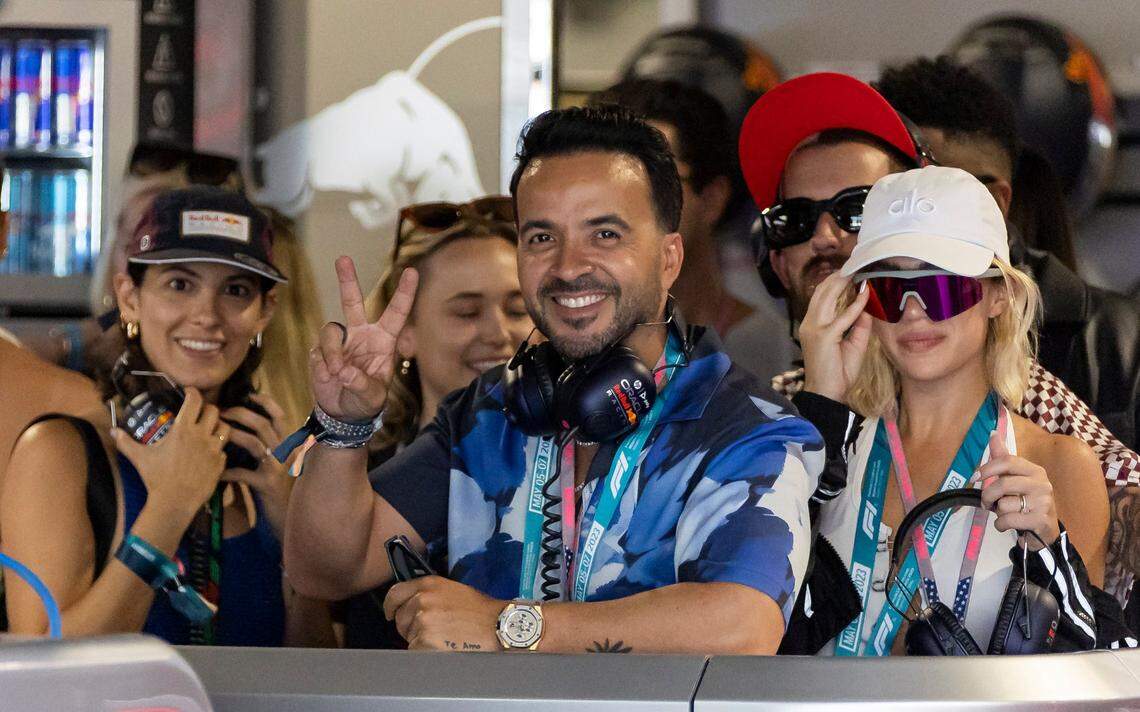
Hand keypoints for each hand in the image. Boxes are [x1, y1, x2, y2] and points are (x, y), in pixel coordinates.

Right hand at [111, 387, 229, 520]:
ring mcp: (214, 449)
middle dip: (207, 409)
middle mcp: (202, 435)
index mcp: (183, 429)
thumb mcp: (139, 458)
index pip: (195, 400)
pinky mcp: (221, 463)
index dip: (193, 392)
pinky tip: (208, 453)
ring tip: (209, 430)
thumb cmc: (156, 478)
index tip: (188, 393)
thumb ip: (125, 442)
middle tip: (199, 413)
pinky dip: (218, 449)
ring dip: (218, 426)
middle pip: (214, 410)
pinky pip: (224, 449)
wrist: (174, 502)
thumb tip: (112, 431)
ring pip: (225, 428)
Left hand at [220, 394, 293, 538]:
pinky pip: (243, 473)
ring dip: (232, 435)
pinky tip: (215, 473)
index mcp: (288, 445)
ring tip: (216, 433)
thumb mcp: (274, 465)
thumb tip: (237, 430)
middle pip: (264, 424)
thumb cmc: (278, 491)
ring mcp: (277, 468)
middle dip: (241, 414)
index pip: (281, 416)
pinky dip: (227, 472)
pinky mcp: (267, 485)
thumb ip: (263, 449)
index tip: (249, 395)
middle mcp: (286, 453)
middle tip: (221, 413)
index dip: (266, 403)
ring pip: (255, 442)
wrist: (288, 518)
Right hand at [310, 256, 417, 420]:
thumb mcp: (371, 397)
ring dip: (332, 354)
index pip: (396, 313)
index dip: (405, 293)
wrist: (342, 413)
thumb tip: (342, 370)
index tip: (412, 271)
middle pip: (352, 302)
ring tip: (336, 374)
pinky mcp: (321, 350)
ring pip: (331, 331)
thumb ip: (360, 384)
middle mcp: (362, 335)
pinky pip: (318, 350)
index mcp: (383, 341)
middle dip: (347, 280)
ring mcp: (341, 341)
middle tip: (343, 258)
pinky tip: (328, 379)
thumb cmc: (365, 402)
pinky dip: (322, 366)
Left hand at [383, 576, 500, 651]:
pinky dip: (425, 653)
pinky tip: (443, 649)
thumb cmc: (480, 610)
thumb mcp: (453, 590)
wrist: (497, 626)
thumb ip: (430, 594)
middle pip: (401, 618)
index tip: (391, 613)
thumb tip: (413, 604)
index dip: (391, 606)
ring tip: (443, 639)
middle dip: (411, 627)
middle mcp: (421, 600)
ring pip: (408, 637)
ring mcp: (422, 622)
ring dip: (419, 641)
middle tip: (433, 631)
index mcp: (428, 585)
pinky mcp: (425, 642)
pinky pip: (415, 651)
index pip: (395, 593)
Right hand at [800, 271, 871, 404]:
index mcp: (813, 325)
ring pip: (828, 298)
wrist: (827, 394)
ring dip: (843, 283)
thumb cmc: (838, 373)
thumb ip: (859, 326)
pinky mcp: (824, 337)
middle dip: (838, 276)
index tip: (850, 272)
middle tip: (854, 264)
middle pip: (822, 292)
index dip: (834, 283)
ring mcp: (814, 329)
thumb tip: (867, 308)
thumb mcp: (853, 345)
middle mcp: (810, 323)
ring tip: (856, 271)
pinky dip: (855, 305)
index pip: (821, 297)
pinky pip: (842, 317)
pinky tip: (865, 294)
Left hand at [979, 430, 1060, 549]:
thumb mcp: (1015, 477)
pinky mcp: (1041, 520)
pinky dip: (1001, 525)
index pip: (1007, 461)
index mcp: (1035, 470)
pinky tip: (1007, 524)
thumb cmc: (1026, 500)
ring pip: (1004, 505)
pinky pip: (1008, 520)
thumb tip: (992, 432)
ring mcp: (1043, 503)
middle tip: (986, 503)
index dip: (987, 468)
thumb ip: (1003, 457)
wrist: (1045, 529)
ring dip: (997, 513)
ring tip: (1006, 513)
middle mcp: (1042, 484)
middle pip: (1002, 484)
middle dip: (988, 496)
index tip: (974, 477)